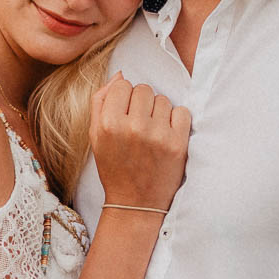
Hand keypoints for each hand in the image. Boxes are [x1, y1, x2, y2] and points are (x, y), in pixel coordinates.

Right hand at [90, 74, 190, 212]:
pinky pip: (182, 112)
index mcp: (108, 124)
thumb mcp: (96, 136)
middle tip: (140, 124)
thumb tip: (120, 75)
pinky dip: (176, 121)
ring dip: (159, 112)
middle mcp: (132, 127)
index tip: (125, 114)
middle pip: (143, 89)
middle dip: (142, 103)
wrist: (136, 203)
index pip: (122, 85)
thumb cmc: (115, 167)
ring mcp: (157, 135)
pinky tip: (167, 136)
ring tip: (153, 133)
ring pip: (163, 99)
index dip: (124, 98)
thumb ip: (100, 102)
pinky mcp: (178, 143)